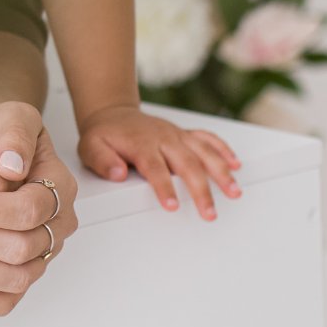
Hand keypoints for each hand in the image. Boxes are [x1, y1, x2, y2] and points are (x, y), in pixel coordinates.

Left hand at [0, 102, 76, 314]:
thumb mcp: (9, 117)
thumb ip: (13, 133)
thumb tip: (11, 165)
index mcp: (59, 187)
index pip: (31, 208)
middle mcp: (57, 225)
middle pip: (24, 247)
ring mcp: (40, 252)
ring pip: (17, 278)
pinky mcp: (19, 272)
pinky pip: (8, 299)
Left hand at [76, 103, 241, 220]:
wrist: (112, 113)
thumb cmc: (104, 134)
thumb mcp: (91, 147)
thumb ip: (102, 161)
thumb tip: (117, 173)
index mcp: (141, 144)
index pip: (155, 168)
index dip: (164, 188)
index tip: (173, 206)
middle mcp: (163, 138)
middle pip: (187, 164)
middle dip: (201, 190)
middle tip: (209, 212)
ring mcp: (176, 135)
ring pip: (204, 152)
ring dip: (221, 171)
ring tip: (234, 191)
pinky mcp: (184, 134)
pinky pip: (207, 139)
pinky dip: (223, 150)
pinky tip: (235, 165)